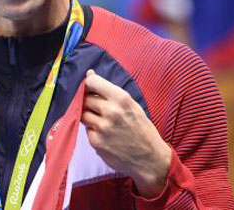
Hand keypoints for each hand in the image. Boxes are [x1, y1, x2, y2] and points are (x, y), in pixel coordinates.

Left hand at [81, 70, 170, 198]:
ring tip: (103, 121)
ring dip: (89, 116)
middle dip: (89, 101)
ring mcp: (102, 128)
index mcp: (121, 99)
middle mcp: (111, 112)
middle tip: (99, 108)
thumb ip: (110, 91)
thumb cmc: (142, 130)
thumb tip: (90, 74)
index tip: (90, 86)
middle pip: (85, 99)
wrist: (150, 159)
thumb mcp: (132, 106)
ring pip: (83, 114)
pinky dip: (93, 130)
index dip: (89, 84)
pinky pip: (87, 130)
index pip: (93, 83)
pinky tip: (106, 135)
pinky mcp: (96, 142)